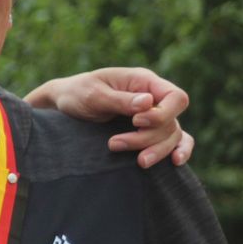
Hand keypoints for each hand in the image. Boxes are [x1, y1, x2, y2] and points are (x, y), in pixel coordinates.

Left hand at [24, 67, 191, 167]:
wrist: (64, 104)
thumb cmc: (77, 93)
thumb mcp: (93, 94)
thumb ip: (120, 100)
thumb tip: (148, 103)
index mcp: (143, 81)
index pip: (175, 97)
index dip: (162, 113)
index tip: (136, 121)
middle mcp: (153, 97)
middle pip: (171, 122)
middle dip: (146, 138)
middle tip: (114, 144)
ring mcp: (154, 115)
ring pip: (172, 136)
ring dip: (155, 150)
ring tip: (137, 162)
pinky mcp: (150, 130)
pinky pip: (175, 140)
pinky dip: (178, 151)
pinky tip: (175, 162)